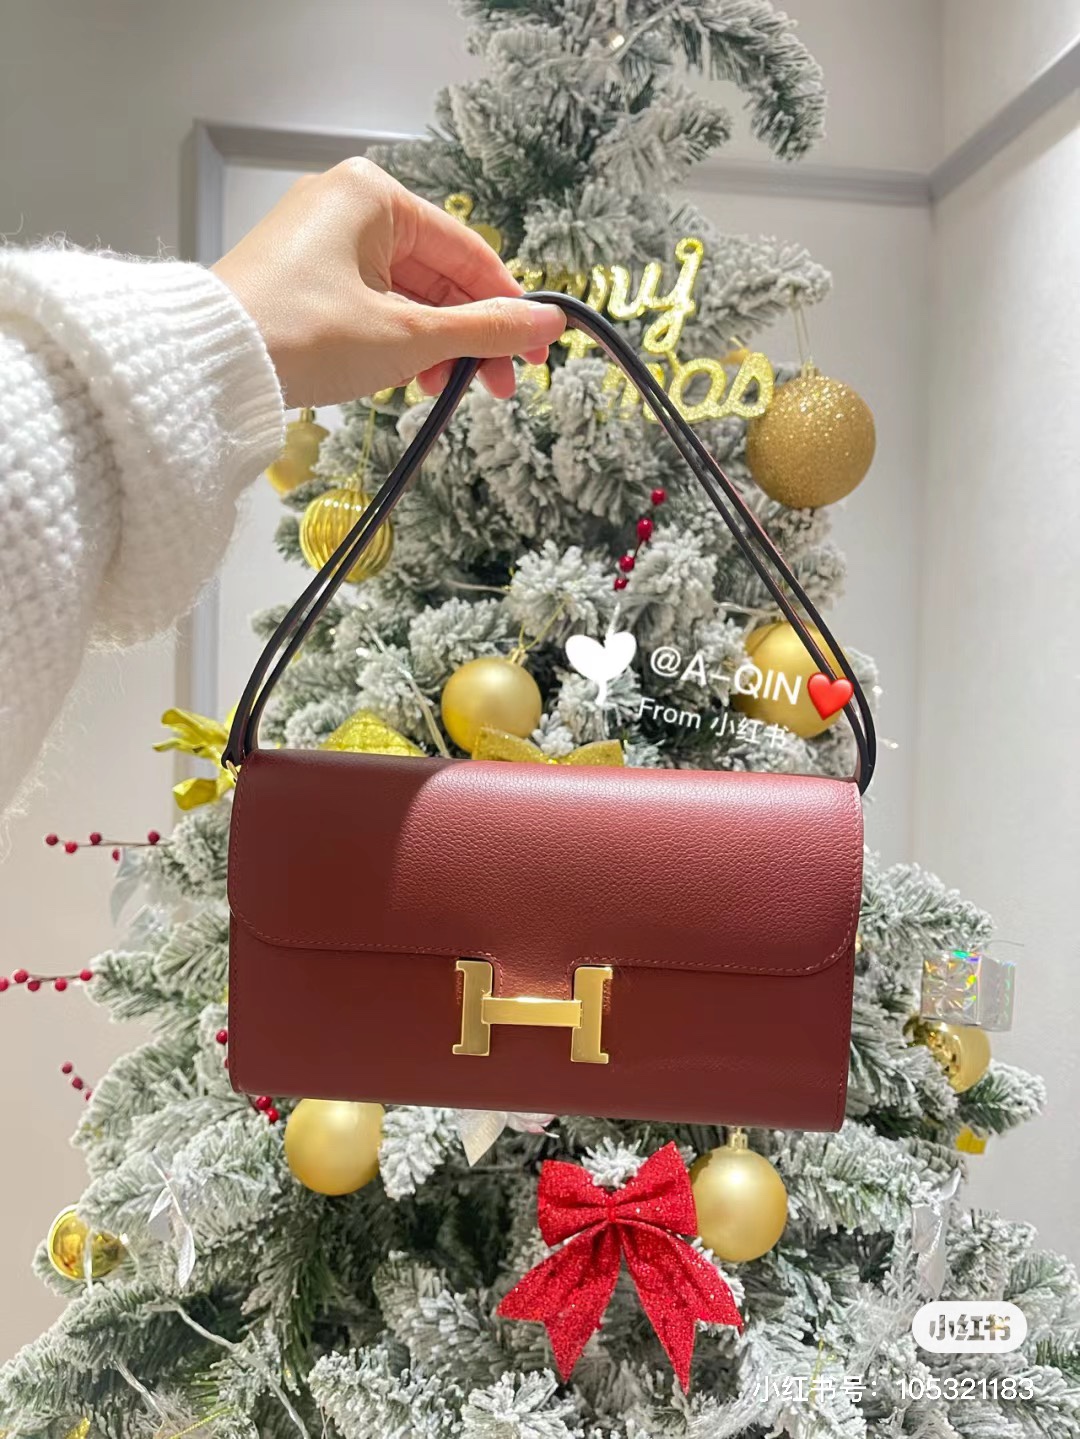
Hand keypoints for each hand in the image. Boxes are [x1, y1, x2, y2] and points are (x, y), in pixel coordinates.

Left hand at [212, 157, 565, 406]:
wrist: (212, 364)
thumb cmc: (304, 334)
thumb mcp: (409, 336)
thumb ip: (485, 329)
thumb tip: (547, 321)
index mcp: (375, 196)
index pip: (467, 251)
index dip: (508, 306)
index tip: (534, 350)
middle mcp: (347, 205)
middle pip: (436, 273)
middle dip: (468, 334)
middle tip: (496, 385)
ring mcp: (320, 241)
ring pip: (404, 294)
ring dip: (434, 345)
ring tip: (444, 390)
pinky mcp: (301, 278)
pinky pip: (370, 304)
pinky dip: (396, 341)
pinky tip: (408, 380)